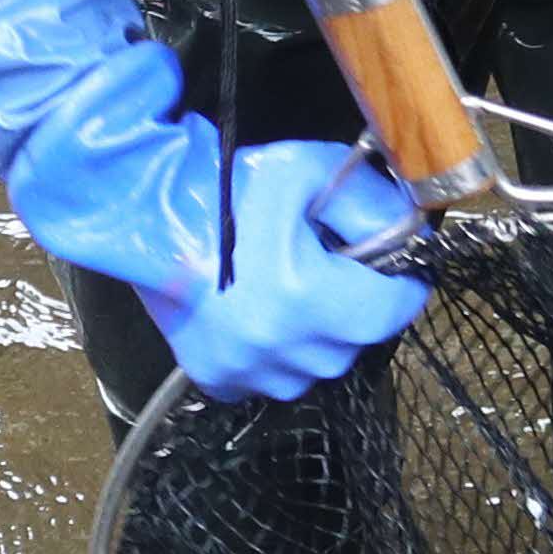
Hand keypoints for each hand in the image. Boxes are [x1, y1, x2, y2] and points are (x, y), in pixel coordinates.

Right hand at [142, 137, 431, 402]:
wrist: (143, 213)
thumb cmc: (228, 187)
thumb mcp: (309, 173)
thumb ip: (371, 205)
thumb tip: (409, 233)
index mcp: (305, 295)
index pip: (392, 311)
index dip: (401, 288)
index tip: (394, 272)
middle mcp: (278, 346)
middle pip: (354, 342)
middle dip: (355, 309)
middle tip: (332, 271)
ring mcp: (245, 370)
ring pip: (315, 369)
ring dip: (317, 337)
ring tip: (292, 292)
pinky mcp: (217, 379)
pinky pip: (270, 381)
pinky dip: (276, 357)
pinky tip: (260, 316)